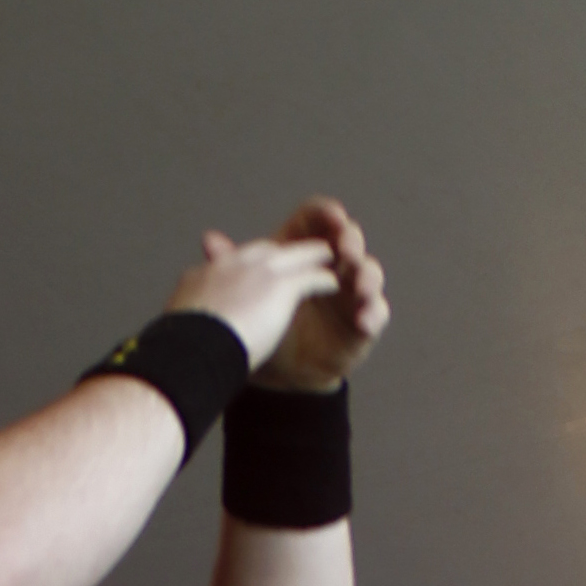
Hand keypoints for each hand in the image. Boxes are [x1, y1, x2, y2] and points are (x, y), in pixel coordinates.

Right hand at [167, 222, 340, 378]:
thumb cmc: (183, 349)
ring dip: (311, 259)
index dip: (250, 267)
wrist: (193, 347)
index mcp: (208, 275)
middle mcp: (234, 265)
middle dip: (283, 256)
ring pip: (294, 257)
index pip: (233, 263)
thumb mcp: (179, 329)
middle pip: (266, 251)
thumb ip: (188, 324)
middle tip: (298, 259)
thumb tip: (177, 337)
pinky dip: (324, 279)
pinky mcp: (281, 286)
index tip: (257, 273)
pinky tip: (335, 284)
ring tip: (327, 260)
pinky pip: (310, 277)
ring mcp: (258, 272)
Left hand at [240, 197, 389, 394]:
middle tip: (345, 245)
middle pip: (351, 243)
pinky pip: (377, 314)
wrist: (273, 370)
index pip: (322, 224)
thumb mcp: (245, 293)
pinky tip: (364, 317)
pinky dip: (373, 313)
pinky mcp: (361, 325)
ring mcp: (351, 296)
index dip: (329, 215)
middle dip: (351, 240)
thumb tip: (209, 240)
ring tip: (359, 281)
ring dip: (367, 274)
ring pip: (369, 274)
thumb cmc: (261, 325)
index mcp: (305, 253)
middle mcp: (334, 268)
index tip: (333, 215)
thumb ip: (231, 265)